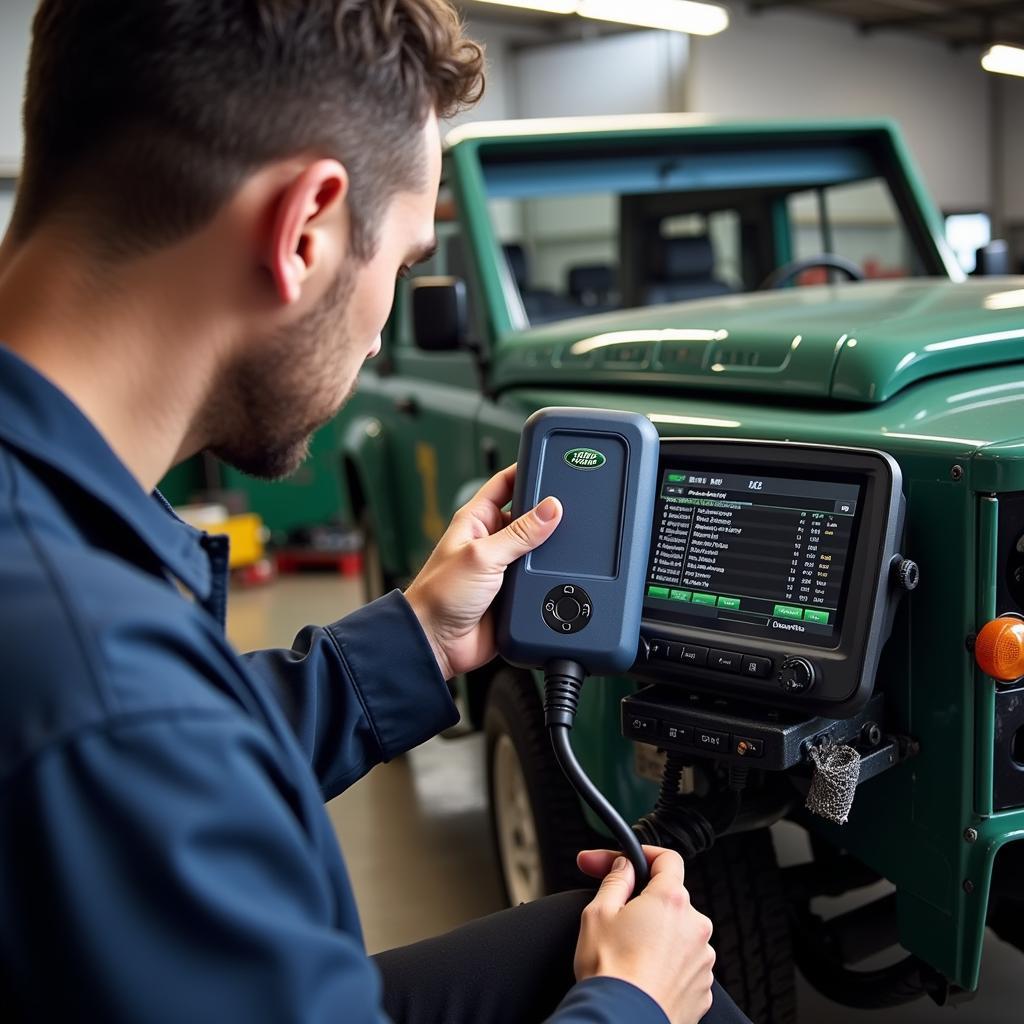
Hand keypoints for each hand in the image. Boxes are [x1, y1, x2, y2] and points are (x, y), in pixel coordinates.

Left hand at [404, 465, 561, 679]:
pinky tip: (564, 572)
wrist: (438, 644)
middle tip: (572, 505)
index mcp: (476, 520)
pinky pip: (540, 579)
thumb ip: (519, 533)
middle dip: (547, 512)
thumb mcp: (481, 556)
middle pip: (528, 515)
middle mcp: (491, 540)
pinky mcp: (516, 594)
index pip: (505, 483)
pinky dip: (551, 577)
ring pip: (538, 549)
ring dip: (550, 548)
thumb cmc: (438, 596)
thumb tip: (551, 508)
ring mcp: (504, 567)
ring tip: (570, 541)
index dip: (526, 470)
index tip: (551, 462)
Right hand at [574, 847, 715, 1023]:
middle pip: (672, 900)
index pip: (668, 859)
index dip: (646, 855)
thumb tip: (624, 866)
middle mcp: (695, 926)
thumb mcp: (597, 913)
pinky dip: (667, 965)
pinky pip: (684, 965)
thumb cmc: (610, 972)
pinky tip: (643, 975)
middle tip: (618, 917)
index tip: (630, 861)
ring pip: (679, 934)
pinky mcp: (703, 990)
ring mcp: (702, 960)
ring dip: (658, 936)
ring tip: (629, 955)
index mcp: (671, 900)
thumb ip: (615, 880)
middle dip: (646, 903)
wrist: (622, 1023)